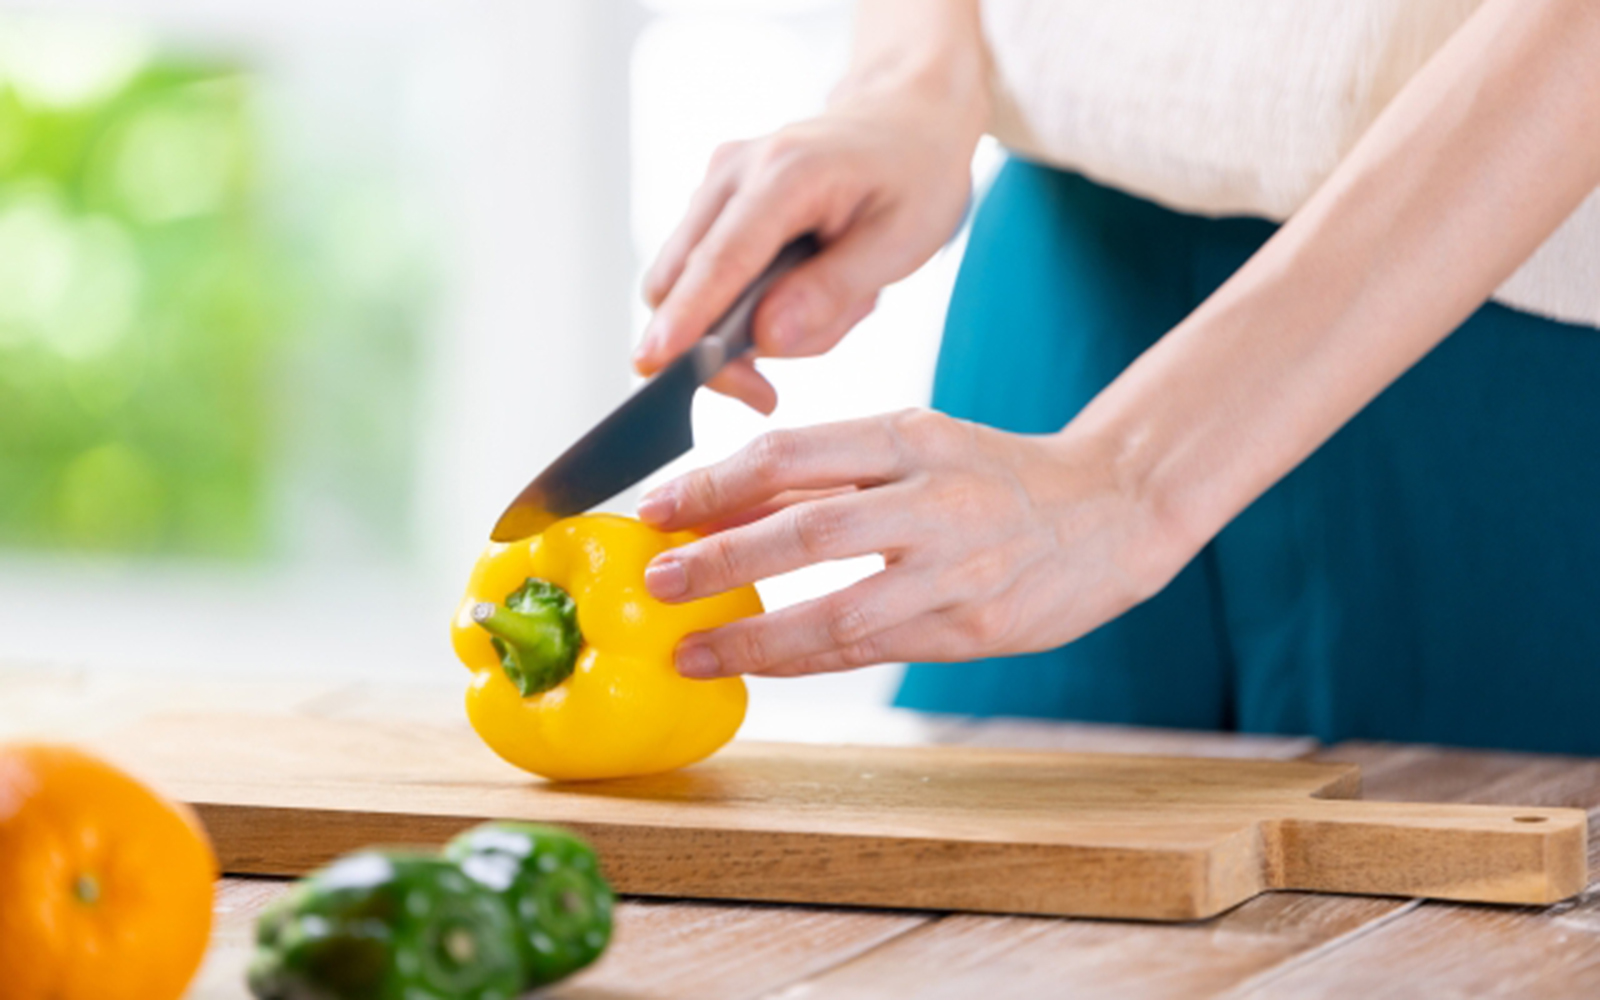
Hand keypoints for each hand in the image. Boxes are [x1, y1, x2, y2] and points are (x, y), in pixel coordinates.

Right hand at [634, 63, 984, 412]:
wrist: (905, 120)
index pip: (722, 259)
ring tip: (826, 306)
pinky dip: (743, 305)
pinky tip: (805, 287)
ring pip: (688, 285)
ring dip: (740, 326)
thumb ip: (831, 292)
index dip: (686, 317)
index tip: (654, 364)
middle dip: (712, 347)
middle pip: (679, 280)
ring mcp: (717, 182)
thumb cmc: (913, 179)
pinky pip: (705, 275)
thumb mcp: (901, 242)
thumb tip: (765, 338)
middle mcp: (735, 171)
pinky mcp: (714, 201)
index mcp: (787, 174)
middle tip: (768, 391)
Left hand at [636, 409, 1193, 677]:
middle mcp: (932, 498)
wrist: (1109, 512)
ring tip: (691, 648)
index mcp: (909, 436)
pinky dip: (806, 659)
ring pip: (837, 609)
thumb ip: (825, 474)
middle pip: (806, 529)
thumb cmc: (992, 476)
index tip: (656, 505)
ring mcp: (955, 570)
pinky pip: (871, 649)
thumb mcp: (915, 445)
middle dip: (718, 557)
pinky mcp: (970, 627)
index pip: (791, 453)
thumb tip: (720, 500)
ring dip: (753, 635)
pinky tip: (757, 665)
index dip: (713, 481)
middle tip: (657, 578)